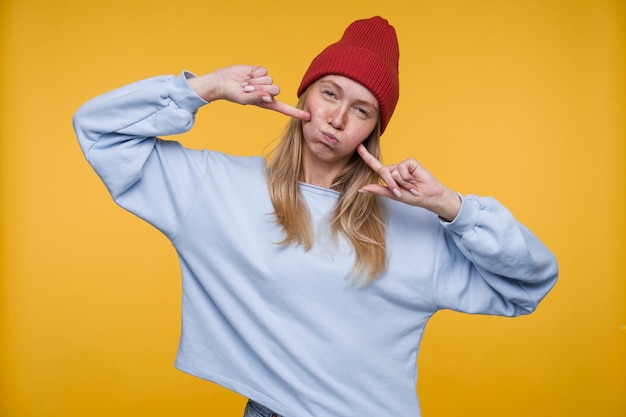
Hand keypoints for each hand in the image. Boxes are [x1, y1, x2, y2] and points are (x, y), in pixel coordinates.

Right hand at [188, 65, 309, 119]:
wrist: (222, 81)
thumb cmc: (232, 94)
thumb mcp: (244, 99)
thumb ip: (256, 98)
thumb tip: (268, 97)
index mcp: (266, 103)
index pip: (283, 108)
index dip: (295, 112)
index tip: (307, 117)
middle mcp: (267, 92)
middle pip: (275, 89)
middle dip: (261, 88)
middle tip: (248, 89)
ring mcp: (264, 82)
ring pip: (269, 79)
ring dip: (255, 81)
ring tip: (246, 83)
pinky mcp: (260, 71)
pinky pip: (264, 71)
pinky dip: (254, 73)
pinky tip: (247, 75)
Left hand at [357, 144, 460, 220]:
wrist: (428, 196)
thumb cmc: (412, 197)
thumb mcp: (393, 195)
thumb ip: (378, 190)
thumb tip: (361, 189)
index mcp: (388, 176)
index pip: (375, 165)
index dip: (366, 156)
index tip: (358, 146)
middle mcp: (394, 169)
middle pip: (383, 172)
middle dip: (391, 184)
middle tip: (401, 192)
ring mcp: (402, 165)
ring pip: (393, 172)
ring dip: (402, 183)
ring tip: (411, 187)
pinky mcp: (410, 162)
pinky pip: (401, 169)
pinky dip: (407, 178)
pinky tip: (414, 180)